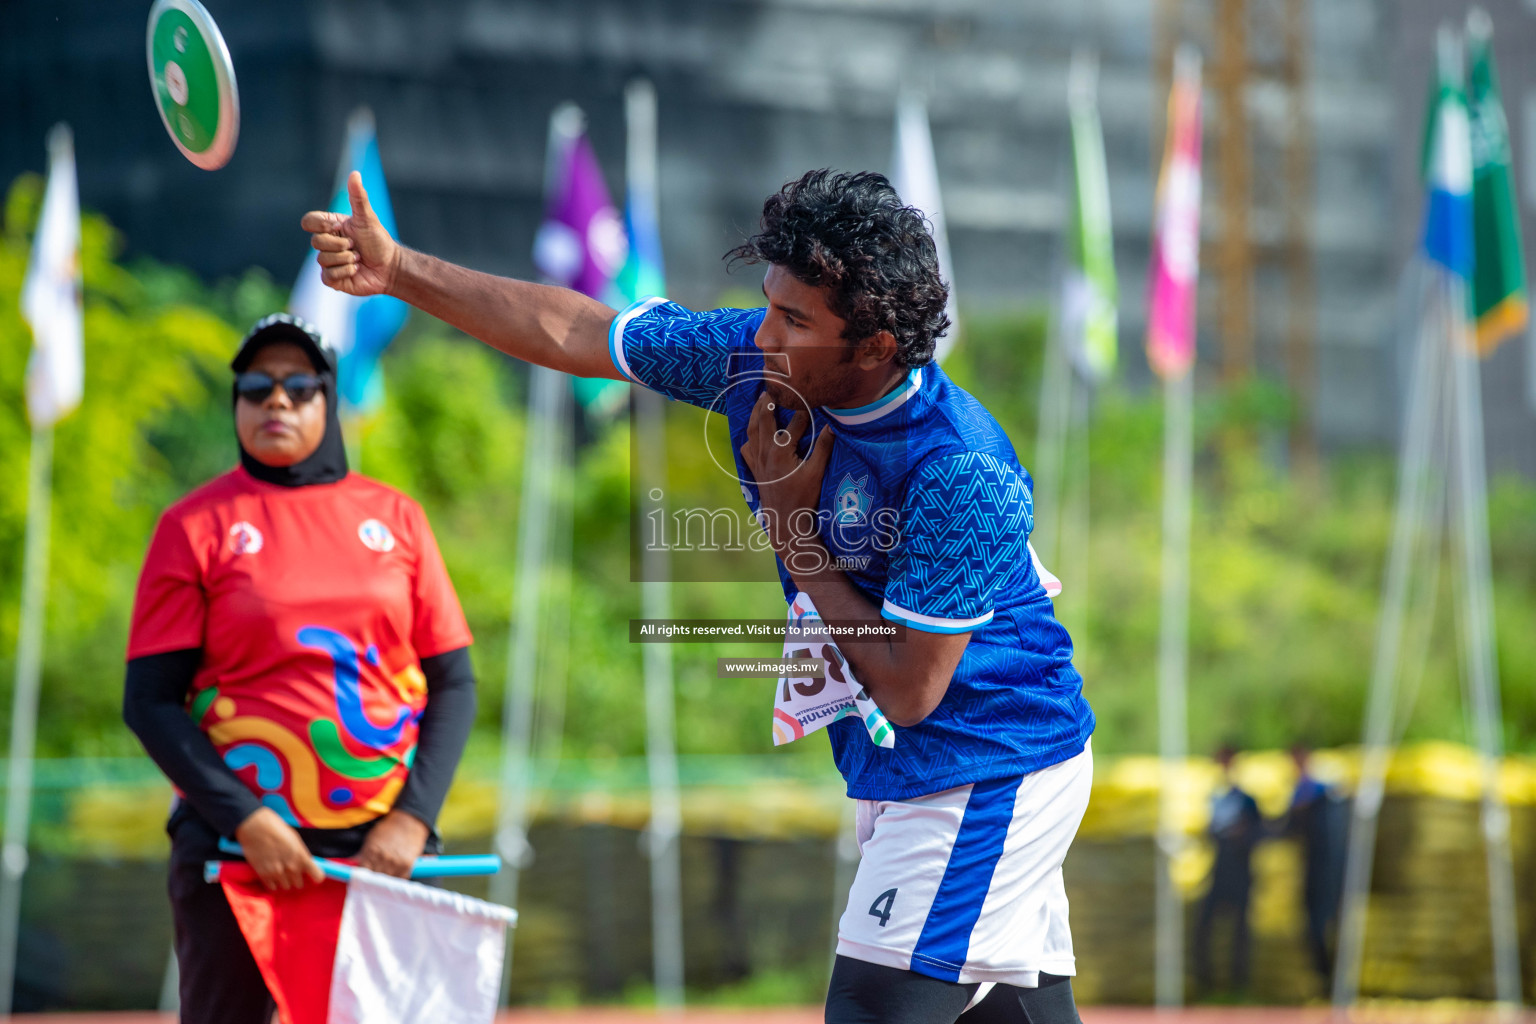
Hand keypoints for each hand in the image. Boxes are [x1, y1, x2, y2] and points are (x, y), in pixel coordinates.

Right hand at [234, 807, 323, 890]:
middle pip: (299, 884)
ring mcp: (277, 873)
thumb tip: (304, 864)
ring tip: (279, 871)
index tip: (311, 874)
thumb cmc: (277, 829)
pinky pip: (272, 887)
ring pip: (286, 887)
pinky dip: (273, 883)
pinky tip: (271, 874)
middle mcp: (291, 867)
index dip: (315, 876)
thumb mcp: (295, 840)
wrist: (255, 827)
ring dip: (284, 881)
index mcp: (302, 857)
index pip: (318, 876)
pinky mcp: (263, 875)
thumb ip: (301, 854)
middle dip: (296, 878)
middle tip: (290, 870)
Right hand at [299, 171, 399, 296]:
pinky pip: (327, 276)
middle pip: (316, 242)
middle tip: (356, 246)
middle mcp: (326, 244)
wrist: (390, 267)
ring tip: (358, 258)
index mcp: (330, 227)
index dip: (322, 225)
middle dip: (340, 244)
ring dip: (346, 259)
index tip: (340, 226)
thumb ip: (359, 197)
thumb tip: (355, 173)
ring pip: (322, 260)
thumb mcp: (368, 218)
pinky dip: (345, 272)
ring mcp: (327, 262)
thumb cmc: (378, 241)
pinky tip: (356, 270)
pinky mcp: (332, 279)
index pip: (308, 221)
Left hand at [357, 810, 429, 878]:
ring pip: (387, 881)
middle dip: (373, 880)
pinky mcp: (407, 864)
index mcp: (372, 852)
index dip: (362, 877)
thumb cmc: (388, 828)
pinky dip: (397, 878)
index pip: (363, 873)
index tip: (362, 880)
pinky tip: (394, 873)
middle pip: (374, 879)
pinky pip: (400, 878)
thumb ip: (362, 853)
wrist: (408, 821)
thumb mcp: (371, 838)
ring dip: (385, 880)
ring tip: (384, 876)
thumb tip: (351, 863)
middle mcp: (383, 858)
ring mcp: (396, 862)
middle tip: (373, 880)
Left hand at [739, 392, 834, 561]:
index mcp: (781, 451)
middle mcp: (765, 453)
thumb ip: (823, 448)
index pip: (794, 423)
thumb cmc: (803, 498)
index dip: (803, 409)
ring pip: (752, 431)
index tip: (809, 395)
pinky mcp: (754, 470)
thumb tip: (833, 426)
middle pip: (764, 420)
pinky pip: (747, 447)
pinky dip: (750, 436)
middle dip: (769, 402)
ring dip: (756, 413)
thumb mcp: (817, 473)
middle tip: (774, 386)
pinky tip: (754, 432)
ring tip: (761, 400)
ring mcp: (757, 461)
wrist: (785, 522)